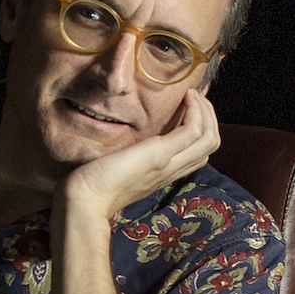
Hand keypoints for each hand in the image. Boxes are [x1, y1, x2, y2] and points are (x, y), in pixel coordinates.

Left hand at [60, 90, 219, 220]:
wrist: (85, 199)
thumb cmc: (92, 184)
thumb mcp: (119, 166)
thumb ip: (130, 156)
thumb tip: (128, 140)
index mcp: (163, 174)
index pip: (197, 154)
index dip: (202, 128)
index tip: (191, 107)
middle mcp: (171, 171)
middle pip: (210, 146)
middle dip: (209, 117)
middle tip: (197, 96)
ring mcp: (169, 163)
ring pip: (209, 138)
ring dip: (207, 111)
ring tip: (194, 94)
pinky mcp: (161, 155)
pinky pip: (194, 131)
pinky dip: (197, 111)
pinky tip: (186, 97)